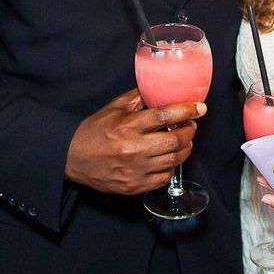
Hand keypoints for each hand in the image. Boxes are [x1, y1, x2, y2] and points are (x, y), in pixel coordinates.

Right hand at [65, 88, 205, 194]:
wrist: (73, 158)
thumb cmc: (94, 130)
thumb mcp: (114, 108)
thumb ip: (137, 97)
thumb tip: (157, 87)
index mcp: (129, 126)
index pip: (166, 116)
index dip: (187, 111)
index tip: (199, 108)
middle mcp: (134, 149)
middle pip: (176, 140)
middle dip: (190, 131)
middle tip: (191, 125)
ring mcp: (136, 170)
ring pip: (174, 160)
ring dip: (185, 148)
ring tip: (184, 140)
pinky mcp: (135, 186)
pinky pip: (164, 177)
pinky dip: (171, 166)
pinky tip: (168, 158)